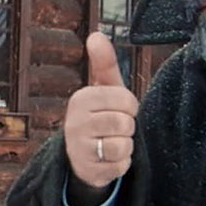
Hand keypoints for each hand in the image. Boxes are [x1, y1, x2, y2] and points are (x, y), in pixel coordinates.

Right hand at [62, 33, 137, 205]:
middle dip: (127, 127)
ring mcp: (79, 149)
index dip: (130, 107)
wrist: (82, 157)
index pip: (126, 100)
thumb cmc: (100, 115)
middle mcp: (75, 123)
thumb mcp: (103, 89)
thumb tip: (95, 34)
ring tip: (111, 142)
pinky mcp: (88, 171)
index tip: (119, 109)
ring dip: (125, 146)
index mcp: (81, 99)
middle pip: (125, 123)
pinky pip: (120, 166)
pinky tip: (108, 159)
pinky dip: (121, 163)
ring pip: (123, 145)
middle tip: (115, 128)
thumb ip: (103, 63)